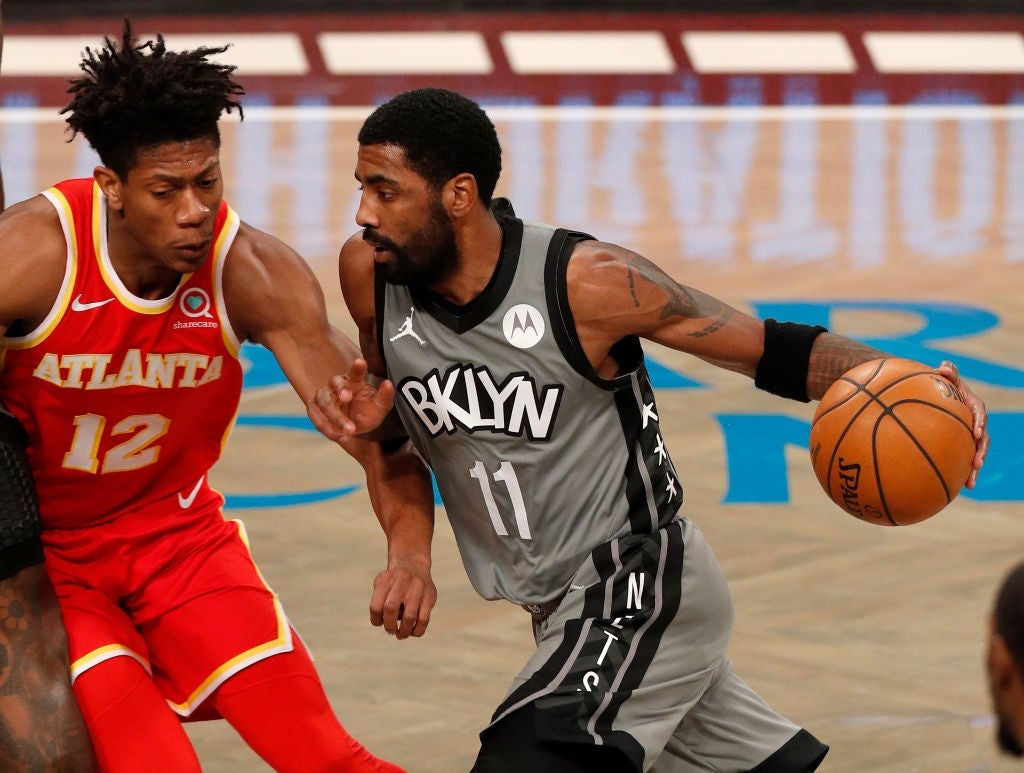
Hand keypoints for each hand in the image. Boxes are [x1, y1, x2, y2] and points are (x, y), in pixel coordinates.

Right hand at [307, 359, 394, 441]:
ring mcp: (325, 397)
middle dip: (341, 390)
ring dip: (335, 416)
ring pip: (323, 401)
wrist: (357, 429)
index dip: (357, 367)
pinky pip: (317, 417)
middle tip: (348, 398)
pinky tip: (340, 436)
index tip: (361, 362)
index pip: (355, 372)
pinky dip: (328, 428)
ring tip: (350, 430)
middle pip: (335, 383)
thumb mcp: (380, 407)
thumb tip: (388, 383)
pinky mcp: (315, 410)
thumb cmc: (368, 412)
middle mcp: (337, 386)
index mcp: (354, 381)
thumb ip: (385, 396)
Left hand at [369, 558, 435, 639]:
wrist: (413, 564)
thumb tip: (383, 623)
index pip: (376, 606)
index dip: (376, 620)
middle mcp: (402, 580)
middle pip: (391, 609)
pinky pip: (424, 619)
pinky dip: (417, 630)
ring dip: (404, 631)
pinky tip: (412, 632)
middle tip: (390, 631)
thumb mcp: (380, 584)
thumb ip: (378, 602)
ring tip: (401, 635)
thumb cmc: (392, 582)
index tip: (379, 622)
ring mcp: (418, 587)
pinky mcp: (430, 595)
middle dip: (389, 626)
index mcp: (386, 579)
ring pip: (409, 617)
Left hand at [938, 360, 988, 488]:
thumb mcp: (945, 378)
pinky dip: (964, 472)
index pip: (979, 414)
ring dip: (974, 468)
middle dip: (980, 451)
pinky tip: (961, 487)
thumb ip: (947, 373)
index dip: (979, 423)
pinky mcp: (962, 445)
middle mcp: (974, 422)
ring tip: (971, 481)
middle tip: (976, 462)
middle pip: (982, 439)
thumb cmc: (940, 386)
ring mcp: (969, 435)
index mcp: (972, 406)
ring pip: (976, 453)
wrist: (935, 396)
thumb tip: (943, 367)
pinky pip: (964, 459)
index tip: (976, 433)